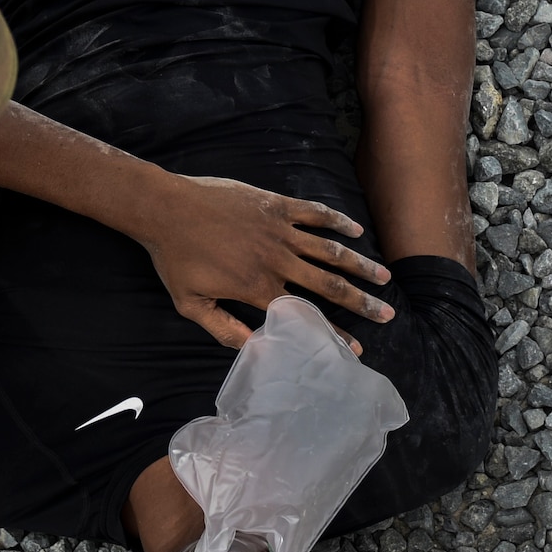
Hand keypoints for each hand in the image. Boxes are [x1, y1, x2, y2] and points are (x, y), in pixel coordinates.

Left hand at [133, 172, 394, 349]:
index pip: (303, 315)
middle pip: (328, 284)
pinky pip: (314, 213)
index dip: (333, 332)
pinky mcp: (275, 205)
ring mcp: (278, 230)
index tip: (356, 347)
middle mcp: (276, 260)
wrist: (165, 208)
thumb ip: (222, 327)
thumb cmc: (174, 257)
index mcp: (257, 287)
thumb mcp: (190, 303)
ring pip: (329, 249)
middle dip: (361, 301)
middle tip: (386, 312)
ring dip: (358, 264)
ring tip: (384, 276)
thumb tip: (254, 346)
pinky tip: (356, 230)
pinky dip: (336, 221)